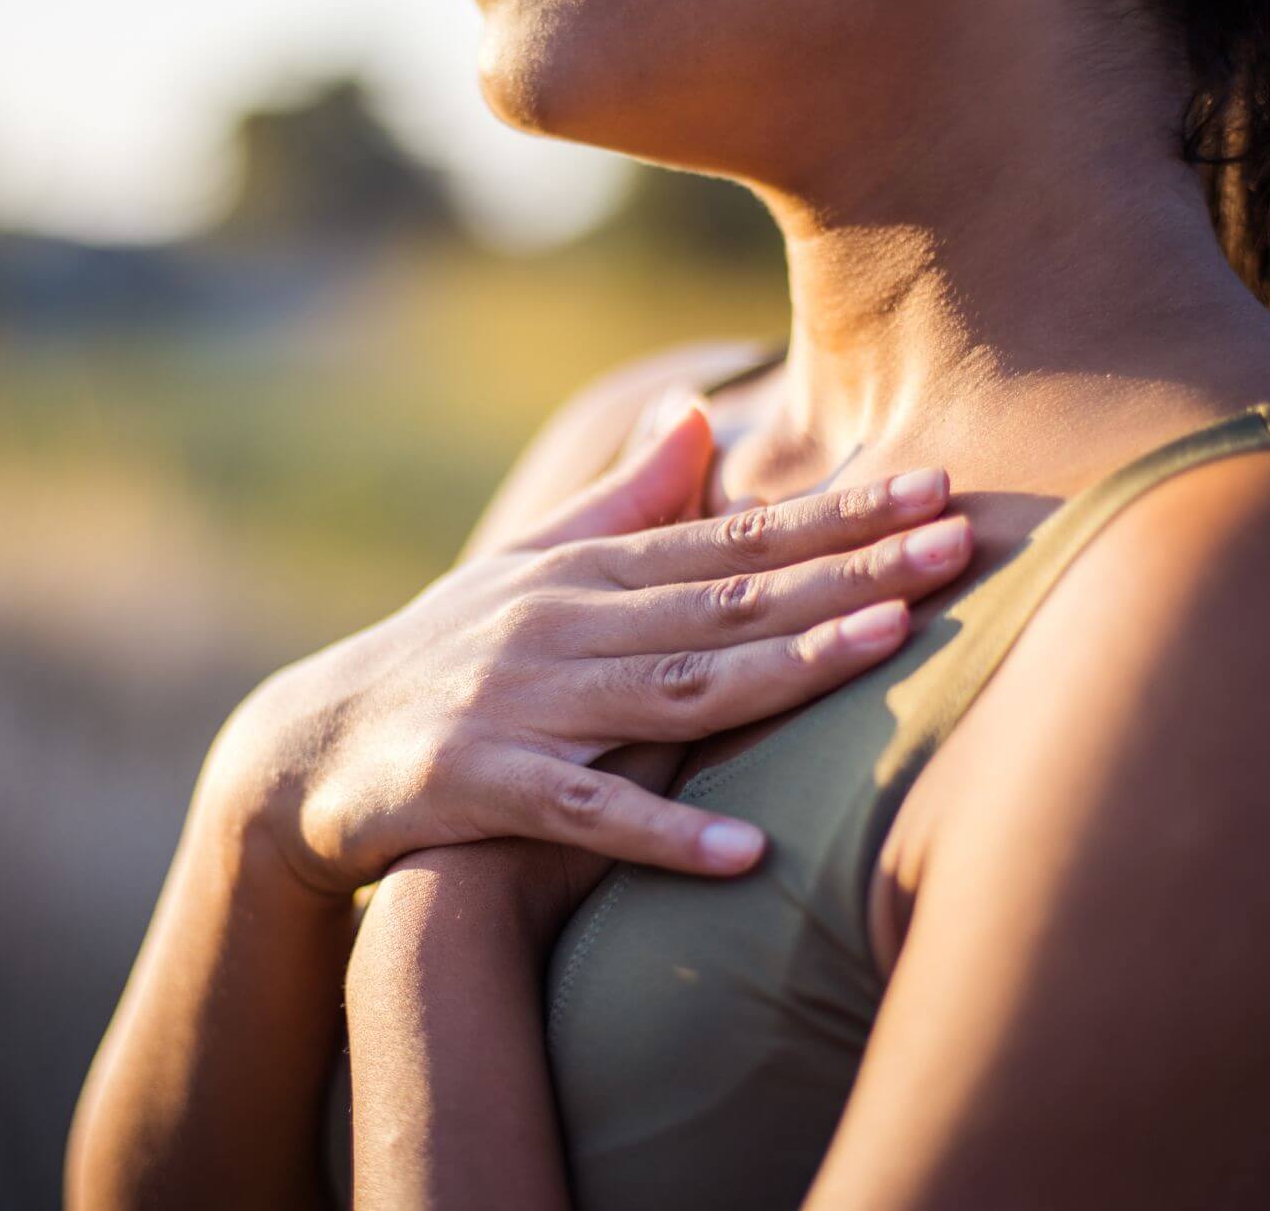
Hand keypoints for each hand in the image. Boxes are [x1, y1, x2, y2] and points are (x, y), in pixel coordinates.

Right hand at [205, 401, 971, 899]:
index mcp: (587, 573)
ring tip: (886, 648)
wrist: (309, 748)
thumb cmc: (442, 655)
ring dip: (783, 667)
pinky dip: (661, 833)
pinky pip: (583, 812)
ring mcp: (521, 701)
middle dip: (850, 570)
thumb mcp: (528, 568)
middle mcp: (563, 623)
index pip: (733, 541)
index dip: (839, 516)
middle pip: (727, 599)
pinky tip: (745, 854)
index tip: (937, 487)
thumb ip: (621, 501)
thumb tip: (696, 414)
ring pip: (673, 686)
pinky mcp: (477, 784)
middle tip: (960, 541)